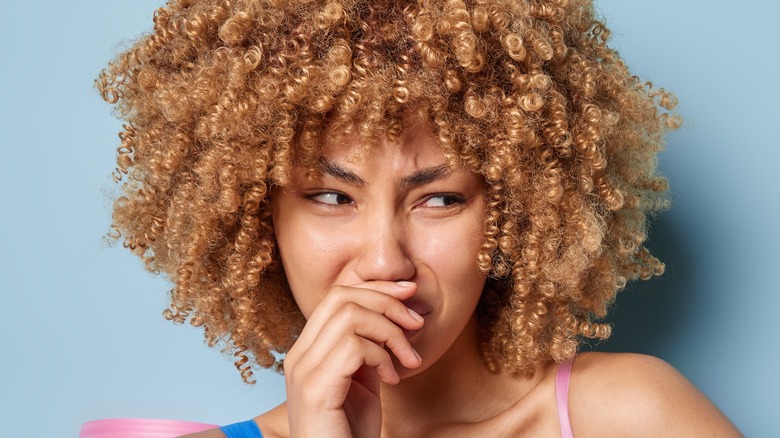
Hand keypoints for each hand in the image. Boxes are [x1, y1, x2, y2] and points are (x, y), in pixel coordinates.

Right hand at [284, 281, 424, 437]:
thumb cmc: (348, 434)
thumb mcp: (362, 384)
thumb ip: (367, 352)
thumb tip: (391, 321)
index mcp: (308, 351)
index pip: (336, 296)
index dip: (375, 287)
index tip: (408, 292)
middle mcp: (299, 356)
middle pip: (342, 296)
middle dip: (387, 301)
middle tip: (416, 322)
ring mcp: (303, 371)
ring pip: (350, 315)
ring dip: (391, 331)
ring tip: (408, 358)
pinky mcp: (316, 389)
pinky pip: (355, 347)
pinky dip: (383, 356)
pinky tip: (392, 378)